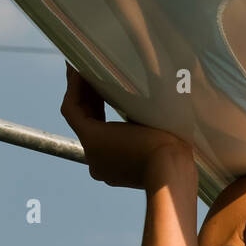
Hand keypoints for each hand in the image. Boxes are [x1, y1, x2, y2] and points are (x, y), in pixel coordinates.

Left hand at [60, 64, 194, 188]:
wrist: (173, 178)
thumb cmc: (162, 141)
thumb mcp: (143, 110)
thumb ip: (126, 95)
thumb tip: (124, 76)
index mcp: (92, 139)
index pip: (71, 108)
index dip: (74, 85)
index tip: (78, 67)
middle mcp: (92, 156)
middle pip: (82, 121)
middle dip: (85, 97)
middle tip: (89, 73)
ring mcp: (104, 168)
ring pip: (94, 136)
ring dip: (97, 115)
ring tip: (104, 92)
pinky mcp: (117, 175)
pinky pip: (106, 149)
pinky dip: (108, 132)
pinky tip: (120, 121)